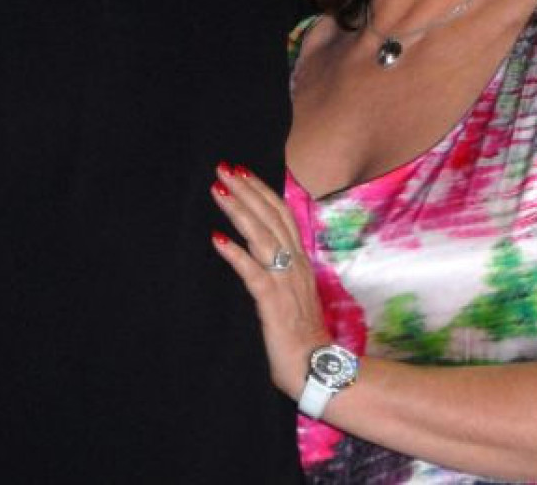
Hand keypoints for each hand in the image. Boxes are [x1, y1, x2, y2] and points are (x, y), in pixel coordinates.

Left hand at [210, 163, 329, 398]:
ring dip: (239, 210)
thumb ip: (281, 270)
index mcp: (299, 260)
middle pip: (271, 216)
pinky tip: (217, 239)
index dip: (262, 191)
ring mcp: (285, 282)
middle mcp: (294, 264)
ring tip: (218, 190)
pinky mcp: (273, 302)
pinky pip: (253, 272)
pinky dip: (235, 253)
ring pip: (261, 236)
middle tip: (224, 168)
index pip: (281, 215)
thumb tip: (260, 252)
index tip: (242, 172)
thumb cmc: (302, 334)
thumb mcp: (293, 293)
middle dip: (247, 190)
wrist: (318, 368)